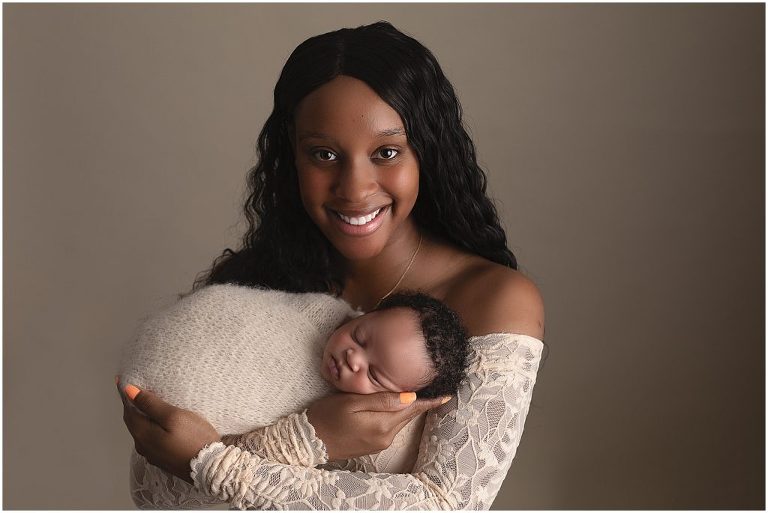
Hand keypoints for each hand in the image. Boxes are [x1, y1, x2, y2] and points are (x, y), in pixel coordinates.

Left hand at [116, 379, 220, 483]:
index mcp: (143, 434)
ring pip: (142, 431)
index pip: (128, 411)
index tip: (122, 381)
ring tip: (148, 405)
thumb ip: (150, 404)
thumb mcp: (173, 416)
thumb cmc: (194, 438)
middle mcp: (143, 446)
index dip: (125, 395)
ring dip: (142, 417)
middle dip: (132, 406)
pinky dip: (150, 427)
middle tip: (135, 390)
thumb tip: (129, 391)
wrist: (210, 467)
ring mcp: (153, 455)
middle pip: (133, 422)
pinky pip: (151, 439)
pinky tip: (159, 424)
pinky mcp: (164, 460)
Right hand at [306, 391, 449, 460]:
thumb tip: (410, 396)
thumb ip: (382, 400)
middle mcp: (386, 437)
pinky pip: (391, 426)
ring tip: (416, 391)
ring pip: (400, 420)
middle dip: (420, 401)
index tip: (447, 393)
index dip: (430, 400)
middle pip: (408, 414)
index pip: (413, 409)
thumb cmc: (327, 416)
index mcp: (383, 425)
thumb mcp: (352, 402)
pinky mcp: (373, 444)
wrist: (309, 440)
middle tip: (434, 385)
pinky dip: (396, 414)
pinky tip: (395, 404)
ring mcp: (380, 442)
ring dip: (407, 407)